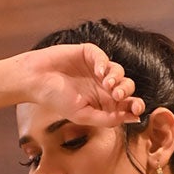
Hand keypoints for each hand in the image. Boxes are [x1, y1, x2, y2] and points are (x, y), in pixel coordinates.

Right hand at [15, 43, 145, 127]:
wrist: (36, 81)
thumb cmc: (56, 100)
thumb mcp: (84, 116)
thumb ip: (107, 119)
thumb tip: (133, 119)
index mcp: (103, 103)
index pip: (125, 104)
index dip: (134, 105)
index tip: (136, 109)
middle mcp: (102, 86)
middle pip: (126, 87)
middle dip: (127, 91)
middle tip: (117, 95)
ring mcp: (97, 69)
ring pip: (118, 71)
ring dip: (117, 78)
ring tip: (107, 85)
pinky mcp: (89, 54)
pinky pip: (104, 57)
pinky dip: (104, 63)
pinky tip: (99, 72)